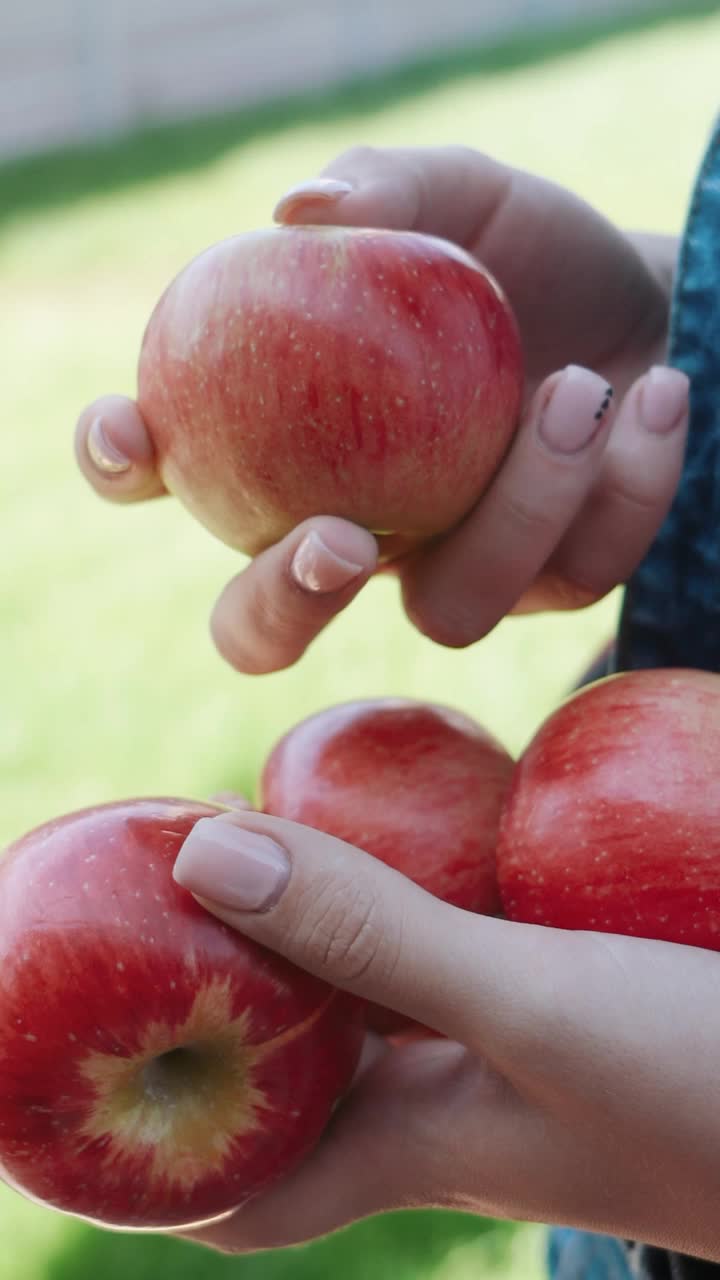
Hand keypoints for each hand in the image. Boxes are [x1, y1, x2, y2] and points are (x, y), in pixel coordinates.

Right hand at [75, 146, 688, 666]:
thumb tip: (298, 215)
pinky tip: (655, 394)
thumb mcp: (458, 197)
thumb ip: (383, 191)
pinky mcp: (555, 585)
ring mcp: (451, 572)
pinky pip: (577, 573)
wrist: (651, 300)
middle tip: (339, 537)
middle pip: (261, 627)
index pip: (165, 470)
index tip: (128, 424)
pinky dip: (622, 483)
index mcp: (284, 444)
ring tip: (576, 387)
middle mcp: (351, 533)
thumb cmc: (523, 251)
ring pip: (450, 612)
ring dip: (515, 509)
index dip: (120, 463)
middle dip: (283, 604)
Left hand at [169, 809, 719, 1261]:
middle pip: (304, 1067)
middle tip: (176, 892)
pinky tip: (427, 827)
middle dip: (234, 993)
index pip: (244, 1194)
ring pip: (384, 997)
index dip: (152, 1165)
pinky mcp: (573, 999)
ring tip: (276, 841)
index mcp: (416, 1149)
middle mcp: (453, 1109)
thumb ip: (373, 936)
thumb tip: (202, 859)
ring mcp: (516, 1053)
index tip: (81, 1081)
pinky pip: (468, 949)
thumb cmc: (699, 1083)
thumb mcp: (526, 1007)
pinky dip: (426, 895)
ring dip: (327, 931)